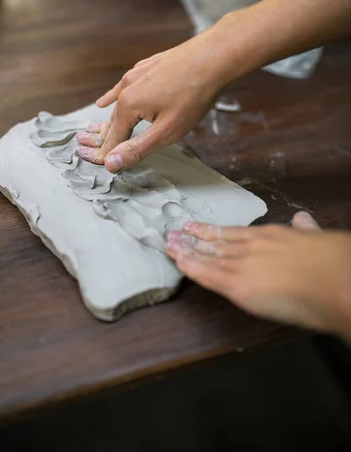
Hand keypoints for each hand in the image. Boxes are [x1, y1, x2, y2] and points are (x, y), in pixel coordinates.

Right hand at [76, 24, 233, 172]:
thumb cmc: (194, 95)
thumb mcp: (166, 131)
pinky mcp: (147, 67)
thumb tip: (111, 163)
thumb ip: (137, 148)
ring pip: (118, 103)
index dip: (105, 153)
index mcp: (128, 105)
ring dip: (108, 119)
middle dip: (102, 136)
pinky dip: (113, 97)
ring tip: (92, 131)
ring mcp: (136, 74)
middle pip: (112, 120)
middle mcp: (127, 87)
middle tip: (88, 149)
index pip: (112, 137)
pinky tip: (106, 99)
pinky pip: (124, 87)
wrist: (213, 56)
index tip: (96, 164)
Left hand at [167, 212, 350, 339]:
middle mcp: (253, 246)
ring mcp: (244, 264)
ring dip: (187, 250)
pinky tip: (178, 262)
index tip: (197, 227)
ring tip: (170, 245)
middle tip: (175, 234)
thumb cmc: (333, 264)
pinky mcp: (239, 285)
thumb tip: (303, 218)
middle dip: (194, 239)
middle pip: (217, 242)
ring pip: (208, 256)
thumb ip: (306, 229)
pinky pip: (208, 275)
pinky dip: (191, 267)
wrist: (336, 279)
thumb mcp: (318, 237)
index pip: (234, 233)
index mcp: (271, 235)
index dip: (213, 231)